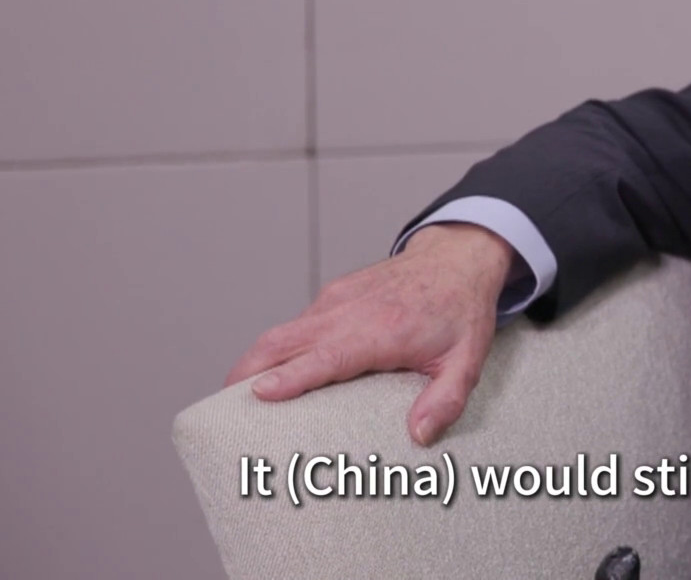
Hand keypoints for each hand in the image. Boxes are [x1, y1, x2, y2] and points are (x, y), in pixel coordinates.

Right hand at [224, 222, 514, 444]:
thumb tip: (419, 435)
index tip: (259, 394)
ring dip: (253, 364)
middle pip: (280, 342)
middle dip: (245, 376)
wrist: (457, 258)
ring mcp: (335, 301)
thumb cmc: (461, 311)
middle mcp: (348, 312)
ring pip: (279, 333)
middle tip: (221, 416)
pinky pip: (295, 325)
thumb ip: (446, 399)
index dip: (290, 376)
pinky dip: (275, 350)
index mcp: (379, 331)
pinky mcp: (331, 296)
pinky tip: (272, 375)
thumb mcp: (466, 360)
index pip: (324, 356)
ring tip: (234, 403)